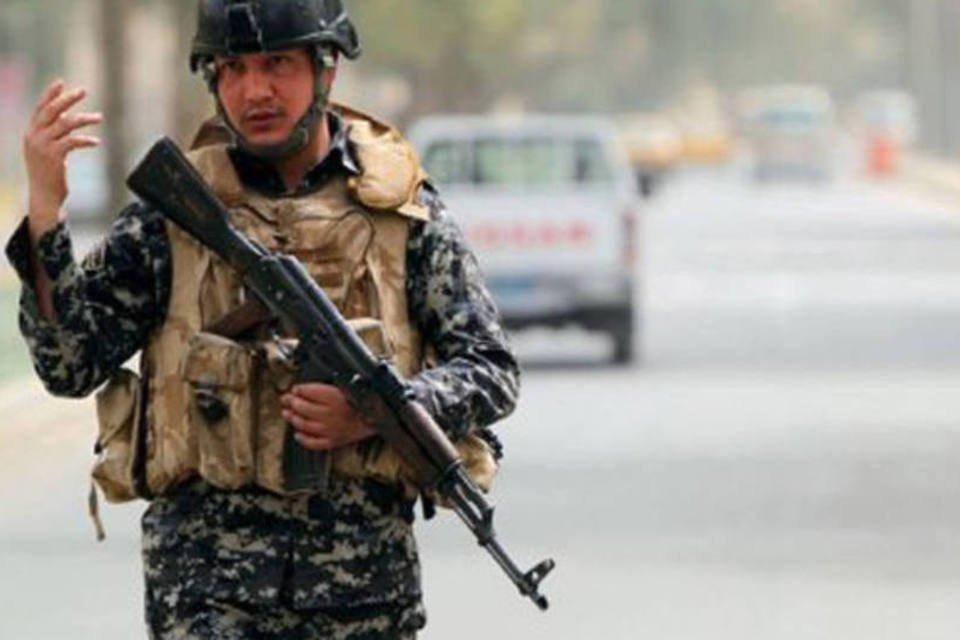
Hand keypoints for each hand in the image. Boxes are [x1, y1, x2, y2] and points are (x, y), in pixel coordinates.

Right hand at [22, 79, 101, 234]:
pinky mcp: (53, 157)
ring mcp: (42, 146)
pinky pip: (72, 142)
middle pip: (50, 111)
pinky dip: (85, 140)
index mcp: (31, 133)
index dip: (50, 95)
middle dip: (66, 99)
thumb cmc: (48, 173)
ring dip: (84, 119)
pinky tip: (96, 141)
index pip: (40, 109)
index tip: (60, 82)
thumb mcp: (46, 150)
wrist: (43, 196)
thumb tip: (65, 116)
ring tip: (99, 117)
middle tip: (82, 91)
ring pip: (64, 124)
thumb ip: (53, 133)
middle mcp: (34, 137)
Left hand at [281, 383, 374, 450]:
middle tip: (286, 399)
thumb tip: (306, 388)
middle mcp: (330, 413)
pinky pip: (314, 442)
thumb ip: (328, 386)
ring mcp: (331, 429)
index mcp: (334, 396)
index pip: (307, 391)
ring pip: (304, 424)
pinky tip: (298, 434)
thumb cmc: (365, 399)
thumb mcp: (347, 385)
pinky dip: (304, 439)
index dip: (298, 389)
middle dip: (291, 402)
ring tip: (288, 414)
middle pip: (302, 407)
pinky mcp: (334, 441)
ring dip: (293, 418)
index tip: (295, 389)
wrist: (381, 416)